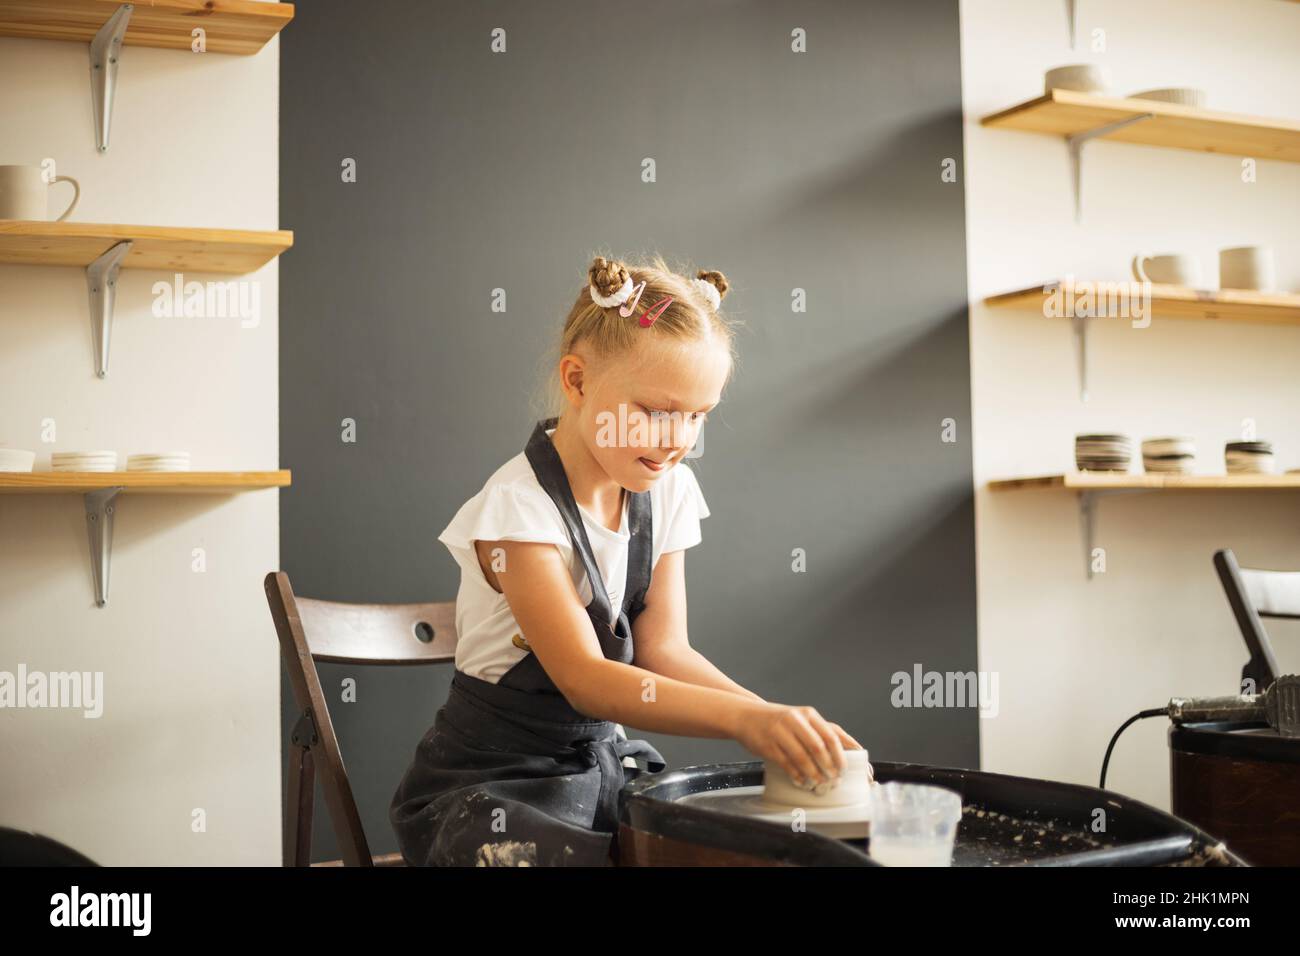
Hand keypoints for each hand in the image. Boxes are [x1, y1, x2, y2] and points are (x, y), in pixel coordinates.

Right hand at [733, 701, 863, 788]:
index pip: (830, 735)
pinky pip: (786, 764)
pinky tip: (801, 781)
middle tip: (833, 779)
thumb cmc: (779, 720)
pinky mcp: (768, 745)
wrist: (746, 716)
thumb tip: (851, 748)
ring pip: (802, 757)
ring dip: (812, 774)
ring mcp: (779, 732)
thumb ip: (823, 731)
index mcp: (808, 714)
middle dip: (828, 767)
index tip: (844, 770)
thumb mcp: (802, 719)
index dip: (839, 755)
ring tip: (818, 783)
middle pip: (817, 747)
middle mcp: (794, 720)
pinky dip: (796, 775)